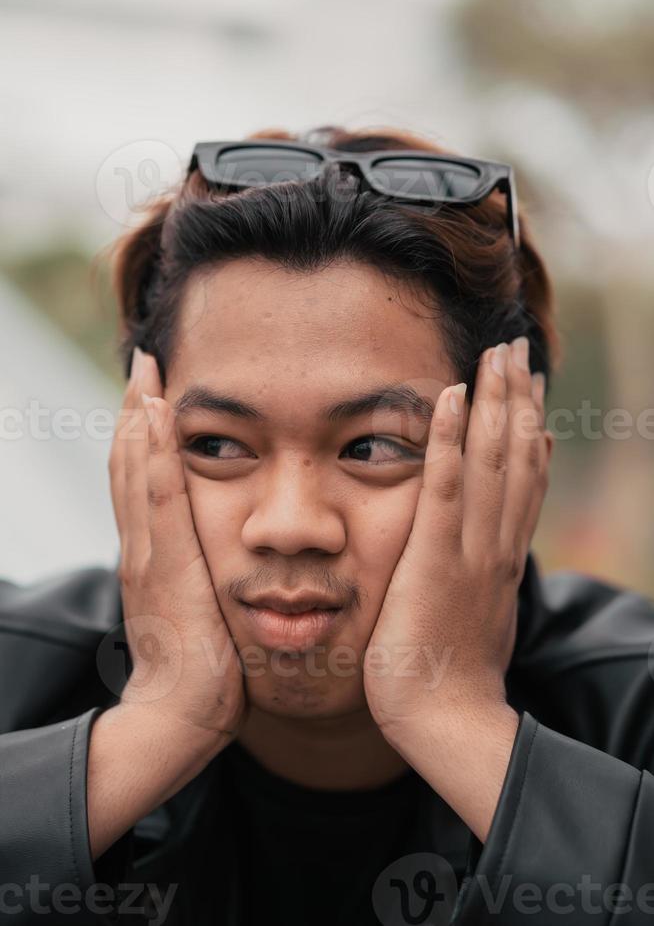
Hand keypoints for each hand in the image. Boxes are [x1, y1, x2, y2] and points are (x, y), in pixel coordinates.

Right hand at [108, 347, 247, 752]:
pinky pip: (160, 497)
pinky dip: (156, 453)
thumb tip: (224, 560)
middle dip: (137, 411)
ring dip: (141, 418)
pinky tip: (158, 415)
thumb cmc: (202, 670)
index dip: (144, 436)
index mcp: (151, 555)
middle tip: (143, 363)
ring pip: (137, 471)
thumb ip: (202, 580)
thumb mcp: (200, 611)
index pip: (142, 482)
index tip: (154, 394)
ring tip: (146, 373)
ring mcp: (148, 554)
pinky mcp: (166, 565)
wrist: (180, 716)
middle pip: (131, 464)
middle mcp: (142, 547)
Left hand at [363, 336, 550, 740]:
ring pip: (492, 459)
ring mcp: (471, 548)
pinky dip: (449, 439)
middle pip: (518, 455)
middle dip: (517, 396)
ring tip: (497, 354)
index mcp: (503, 555)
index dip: (529, 426)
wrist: (444, 719)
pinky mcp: (436, 557)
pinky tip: (449, 396)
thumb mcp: (477, 614)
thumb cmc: (449, 674)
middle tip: (517, 348)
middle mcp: (497, 543)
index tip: (528, 386)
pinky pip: (445, 486)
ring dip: (495, 401)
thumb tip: (491, 545)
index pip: (525, 477)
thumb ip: (483, 573)